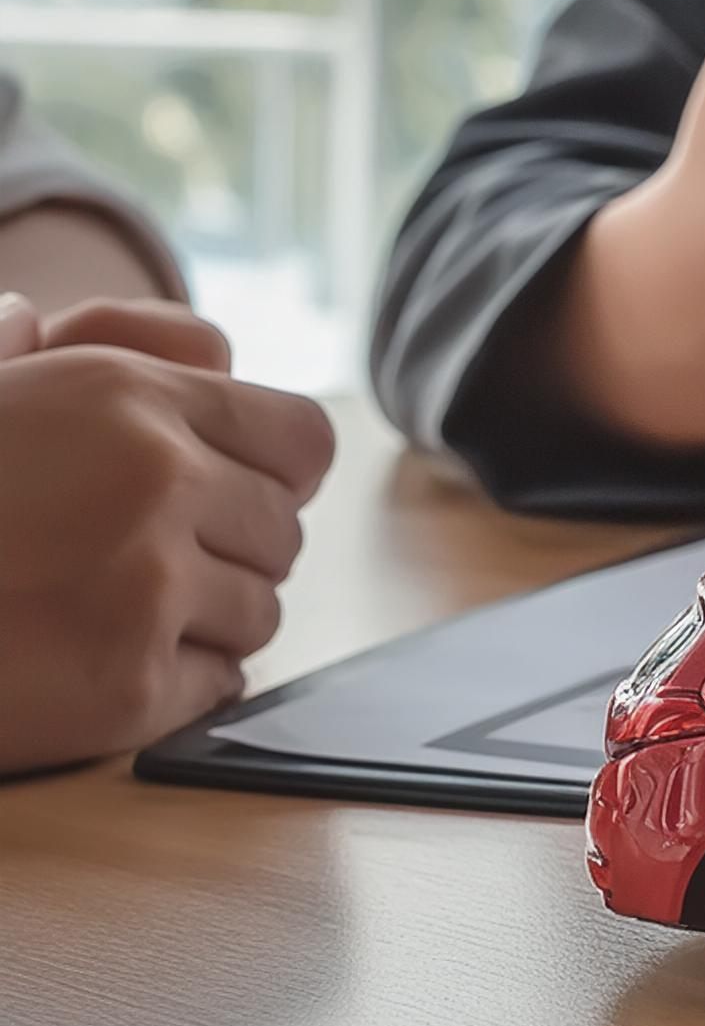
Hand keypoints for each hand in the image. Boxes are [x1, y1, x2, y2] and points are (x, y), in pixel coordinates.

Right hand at [0, 323, 335, 774]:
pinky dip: (174, 684)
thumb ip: (80, 350)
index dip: (274, 474)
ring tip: (105, 612)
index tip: (233, 495)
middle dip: (229, 550)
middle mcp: (159, 483)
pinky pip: (219, 683)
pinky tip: (95, 665)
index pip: (304, 441)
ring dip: (203, 619)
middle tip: (141, 562)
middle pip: (284, 534)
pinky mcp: (125, 690)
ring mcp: (146, 589)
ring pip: (261, 611)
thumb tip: (118, 335)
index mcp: (134, 398)